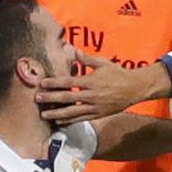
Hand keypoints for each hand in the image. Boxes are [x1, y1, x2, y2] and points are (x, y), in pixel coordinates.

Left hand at [36, 53, 167, 123]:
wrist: (134, 89)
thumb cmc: (118, 73)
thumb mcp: (103, 63)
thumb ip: (86, 58)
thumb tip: (72, 50)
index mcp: (91, 81)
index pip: (68, 82)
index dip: (54, 83)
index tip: (42, 84)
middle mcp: (91, 95)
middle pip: (67, 98)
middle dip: (51, 99)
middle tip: (37, 99)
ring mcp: (94, 106)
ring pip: (72, 111)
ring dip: (57, 113)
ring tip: (44, 115)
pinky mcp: (98, 114)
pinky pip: (81, 118)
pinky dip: (69, 120)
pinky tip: (59, 121)